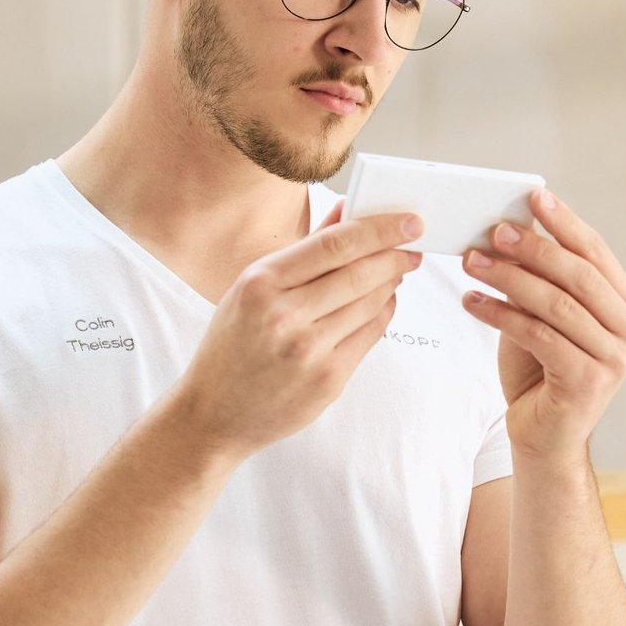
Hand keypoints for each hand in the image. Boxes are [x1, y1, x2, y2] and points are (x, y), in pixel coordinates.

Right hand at [173, 201, 423, 460]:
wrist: (214, 413)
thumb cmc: (232, 346)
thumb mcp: (251, 289)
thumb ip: (302, 252)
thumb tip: (347, 212)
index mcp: (260, 283)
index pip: (334, 244)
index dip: (378, 228)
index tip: (406, 220)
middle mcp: (284, 316)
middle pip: (359, 272)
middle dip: (395, 255)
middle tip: (411, 246)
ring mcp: (308, 351)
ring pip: (370, 303)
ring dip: (391, 283)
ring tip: (396, 272)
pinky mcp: (328, 379)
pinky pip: (370, 335)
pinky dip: (382, 313)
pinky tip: (382, 303)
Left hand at [461, 188, 625, 464]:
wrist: (544, 438)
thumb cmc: (540, 374)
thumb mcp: (542, 317)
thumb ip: (541, 279)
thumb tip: (515, 225)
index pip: (596, 255)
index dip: (564, 223)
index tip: (533, 196)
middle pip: (579, 276)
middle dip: (534, 248)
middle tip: (495, 230)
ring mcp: (616, 359)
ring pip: (556, 305)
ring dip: (509, 279)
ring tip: (471, 262)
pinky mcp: (588, 382)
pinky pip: (538, 336)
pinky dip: (500, 314)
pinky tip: (471, 301)